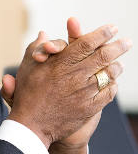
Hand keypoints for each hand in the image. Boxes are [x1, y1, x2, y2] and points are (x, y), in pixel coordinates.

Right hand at [2, 21, 130, 149]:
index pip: (86, 43)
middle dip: (118, 46)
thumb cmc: (27, 94)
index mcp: (61, 63)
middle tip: (127, 42)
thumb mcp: (27, 66)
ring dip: (116, 67)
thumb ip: (37, 48)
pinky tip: (112, 83)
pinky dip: (112, 86)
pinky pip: (108, 93)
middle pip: (103, 56)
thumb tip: (44, 33)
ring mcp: (84, 93)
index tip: (112, 28)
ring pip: (108, 74)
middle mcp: (75, 76)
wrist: (31, 125)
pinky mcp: (89, 108)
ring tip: (120, 63)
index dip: (102, 33)